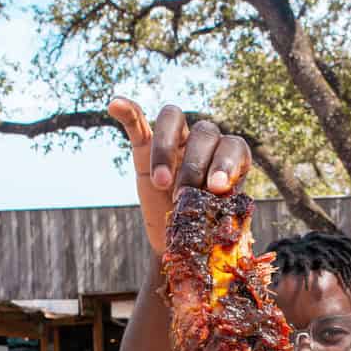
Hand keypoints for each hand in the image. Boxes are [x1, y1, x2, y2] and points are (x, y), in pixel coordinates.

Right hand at [108, 96, 251, 253]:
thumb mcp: (221, 230)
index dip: (227, 162)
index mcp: (232, 160)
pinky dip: (128, 111)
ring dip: (166, 147)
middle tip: (183, 195)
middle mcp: (206, 144)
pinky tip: (115, 104)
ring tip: (161, 182)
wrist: (179, 243)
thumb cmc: (206, 234)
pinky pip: (138, 121)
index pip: (234, 146)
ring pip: (173, 119)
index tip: (217, 188)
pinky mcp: (146, 147)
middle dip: (194, 166)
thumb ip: (227, 225)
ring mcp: (176, 142)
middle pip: (204, 133)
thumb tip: (235, 246)